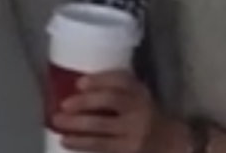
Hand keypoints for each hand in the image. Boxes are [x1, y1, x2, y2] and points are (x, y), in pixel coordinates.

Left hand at [53, 71, 188, 152]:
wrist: (168, 143)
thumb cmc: (143, 116)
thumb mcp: (137, 97)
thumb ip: (118, 90)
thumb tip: (79, 88)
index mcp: (140, 92)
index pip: (122, 80)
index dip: (100, 80)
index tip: (79, 83)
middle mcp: (140, 109)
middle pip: (110, 100)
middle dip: (84, 102)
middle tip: (63, 105)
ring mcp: (134, 132)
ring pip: (101, 127)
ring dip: (76, 125)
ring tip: (57, 123)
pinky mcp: (128, 151)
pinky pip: (100, 146)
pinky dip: (81, 143)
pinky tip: (67, 141)